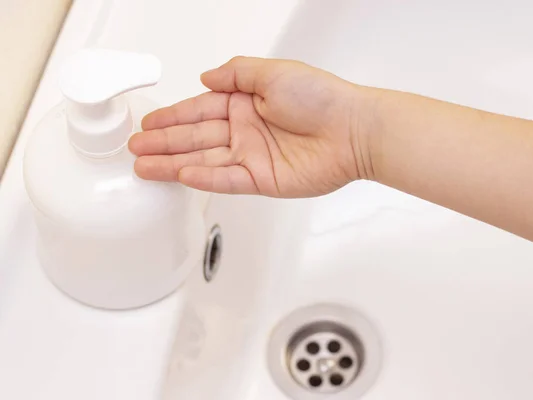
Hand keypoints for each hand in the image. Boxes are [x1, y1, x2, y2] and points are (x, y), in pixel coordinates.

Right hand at [129, 56, 371, 196]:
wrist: (352, 130)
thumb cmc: (320, 97)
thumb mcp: (272, 71)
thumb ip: (235, 73)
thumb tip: (206, 76)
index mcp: (245, 102)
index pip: (199, 110)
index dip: (172, 116)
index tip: (148, 122)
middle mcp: (245, 130)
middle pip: (195, 138)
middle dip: (163, 142)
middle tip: (135, 148)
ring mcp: (253, 156)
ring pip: (204, 160)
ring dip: (173, 163)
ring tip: (144, 167)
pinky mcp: (263, 179)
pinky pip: (226, 179)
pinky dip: (203, 178)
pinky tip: (180, 175)